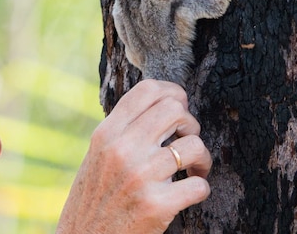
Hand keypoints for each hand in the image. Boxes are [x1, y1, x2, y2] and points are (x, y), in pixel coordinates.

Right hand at [56, 80, 211, 233]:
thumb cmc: (93, 202)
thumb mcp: (96, 157)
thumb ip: (121, 131)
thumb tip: (160, 106)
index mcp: (106, 134)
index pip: (148, 90)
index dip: (173, 93)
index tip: (180, 109)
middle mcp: (122, 150)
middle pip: (175, 110)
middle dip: (190, 125)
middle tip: (186, 142)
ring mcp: (140, 177)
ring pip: (194, 146)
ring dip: (202, 158)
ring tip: (194, 169)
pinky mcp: (157, 206)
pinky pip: (199, 185)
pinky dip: (201, 189)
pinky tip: (189, 194)